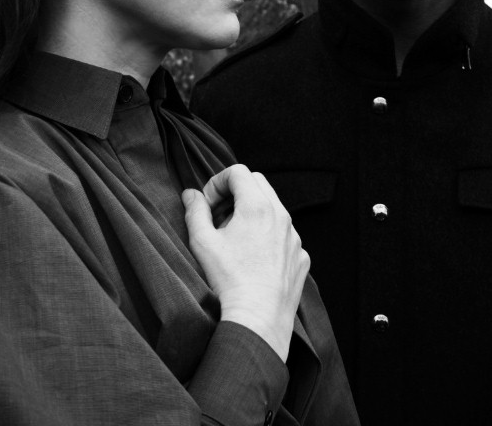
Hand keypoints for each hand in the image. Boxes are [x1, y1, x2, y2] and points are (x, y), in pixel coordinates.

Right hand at [183, 165, 308, 360]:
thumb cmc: (228, 280)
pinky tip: (253, 259)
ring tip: (234, 240)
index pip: (238, 172)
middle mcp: (282, 216)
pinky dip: (268, 237)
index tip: (207, 205)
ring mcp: (294, 237)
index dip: (217, 182)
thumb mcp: (202, 242)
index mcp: (258, 206)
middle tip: (218, 217)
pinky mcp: (300, 256)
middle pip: (258, 184)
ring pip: (274, 210)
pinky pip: (284, 236)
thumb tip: (191, 195)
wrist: (258, 318)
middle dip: (235, 193)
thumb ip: (195, 211)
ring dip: (252, 214)